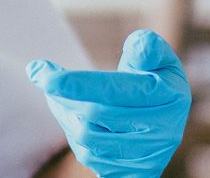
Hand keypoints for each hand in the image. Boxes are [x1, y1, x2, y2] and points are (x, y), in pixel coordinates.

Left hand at [27, 30, 190, 177]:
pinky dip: (72, 131)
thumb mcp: (160, 59)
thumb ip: (148, 49)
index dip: (75, 82)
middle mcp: (160, 132)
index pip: (114, 90)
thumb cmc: (155, 78)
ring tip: (56, 93)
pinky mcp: (131, 173)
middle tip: (44, 76)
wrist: (166, 121)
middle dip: (63, 94)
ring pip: (87, 137)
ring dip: (64, 112)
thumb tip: (137, 45)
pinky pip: (89, 155)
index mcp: (168, 97)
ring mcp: (146, 156)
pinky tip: (70, 114)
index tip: (41, 73)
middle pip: (95, 114)